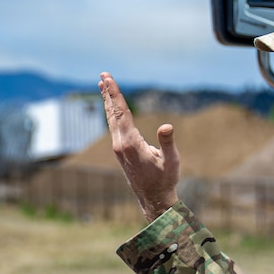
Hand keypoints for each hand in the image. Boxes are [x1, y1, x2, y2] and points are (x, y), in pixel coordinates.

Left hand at [99, 74, 179, 218]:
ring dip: (108, 101)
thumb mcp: (171, 161)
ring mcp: (118, 148)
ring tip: (102, 86)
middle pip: (112, 113)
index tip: (107, 79)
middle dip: (107, 93)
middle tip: (102, 75)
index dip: (114, 94)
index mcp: (130, 143)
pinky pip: (114, 126)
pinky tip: (111, 108)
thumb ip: (167, 143)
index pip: (121, 112)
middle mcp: (120, 144)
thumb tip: (165, 127)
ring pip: (111, 119)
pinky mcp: (121, 151)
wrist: (153, 198)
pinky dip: (111, 113)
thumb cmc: (164, 179)